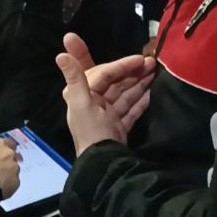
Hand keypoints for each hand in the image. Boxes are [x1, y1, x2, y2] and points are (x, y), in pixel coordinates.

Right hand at [0, 138, 21, 199]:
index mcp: (0, 144)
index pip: (9, 143)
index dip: (6, 150)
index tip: (3, 155)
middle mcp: (10, 154)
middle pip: (14, 157)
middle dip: (9, 162)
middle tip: (1, 169)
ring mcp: (15, 169)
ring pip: (15, 171)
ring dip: (9, 174)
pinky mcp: (16, 183)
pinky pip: (14, 183)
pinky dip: (9, 185)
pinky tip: (0, 188)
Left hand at [59, 34, 155, 156]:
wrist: (105, 162)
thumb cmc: (92, 130)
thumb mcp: (81, 103)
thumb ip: (74, 78)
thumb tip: (60, 54)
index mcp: (82, 94)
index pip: (103, 73)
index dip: (120, 64)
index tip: (138, 58)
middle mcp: (94, 102)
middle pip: (115, 82)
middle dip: (132, 71)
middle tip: (152, 63)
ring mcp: (108, 115)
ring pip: (125, 93)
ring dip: (140, 83)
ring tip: (156, 72)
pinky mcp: (118, 126)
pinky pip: (131, 110)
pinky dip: (141, 101)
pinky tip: (152, 92)